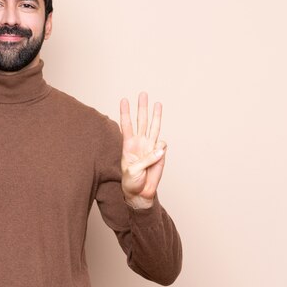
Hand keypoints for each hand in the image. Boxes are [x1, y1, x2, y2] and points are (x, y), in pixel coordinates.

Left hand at [119, 92, 166, 208]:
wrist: (140, 193)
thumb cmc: (131, 181)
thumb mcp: (133, 171)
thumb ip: (146, 159)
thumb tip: (160, 149)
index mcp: (128, 145)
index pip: (126, 125)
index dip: (125, 113)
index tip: (124, 100)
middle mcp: (139, 143)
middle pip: (141, 121)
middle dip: (142, 108)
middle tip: (143, 94)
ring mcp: (150, 147)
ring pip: (154, 127)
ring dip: (155, 115)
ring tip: (157, 103)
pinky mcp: (159, 154)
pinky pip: (162, 145)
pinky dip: (161, 147)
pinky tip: (158, 153)